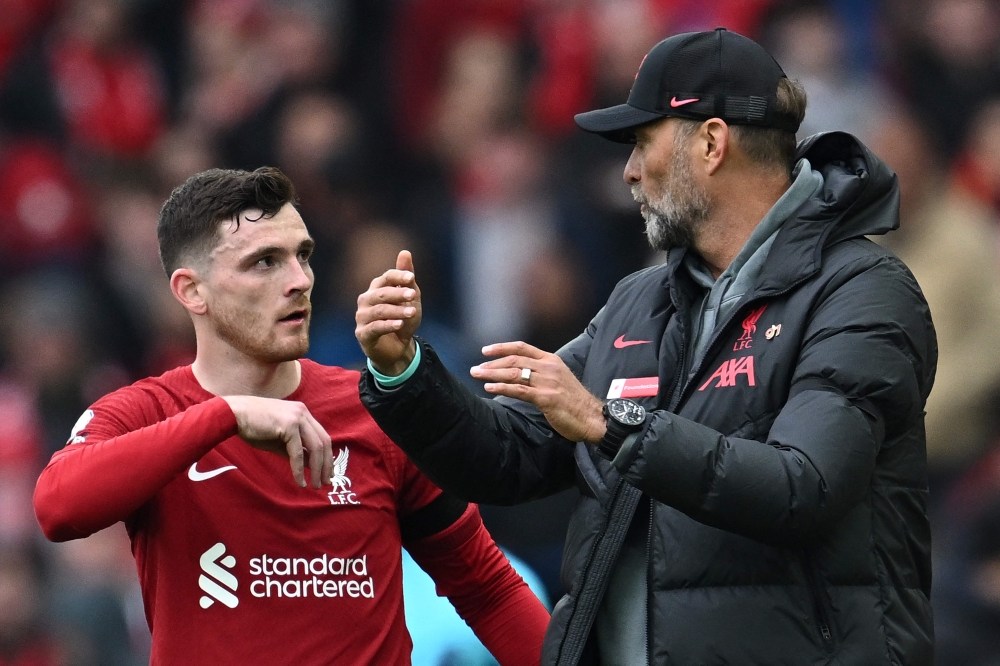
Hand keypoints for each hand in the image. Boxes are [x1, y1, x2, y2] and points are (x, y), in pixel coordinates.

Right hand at [222, 396, 332, 488]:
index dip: (327, 456)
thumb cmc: (254, 428)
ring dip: (317, 469)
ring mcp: (297, 417)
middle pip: (323, 442)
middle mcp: (303, 413)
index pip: (322, 436)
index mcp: (303, 413)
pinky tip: (300, 481)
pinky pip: (298, 452)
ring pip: (315, 448)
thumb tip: (312, 465)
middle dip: (326, 465)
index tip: (327, 473)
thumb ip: (297, 450)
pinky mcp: (288, 425)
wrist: (233, 415)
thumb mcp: (280, 441)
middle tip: (326, 482)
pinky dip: (300, 470)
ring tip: (315, 485)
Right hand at [355, 250, 421, 375]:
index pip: (385, 277)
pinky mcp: (362, 334)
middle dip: (398, 294)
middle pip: (381, 293)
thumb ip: (407, 278)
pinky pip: (374, 327)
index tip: (411, 278)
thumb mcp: (410, 299)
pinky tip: (399, 324)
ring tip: (412, 313)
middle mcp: (366, 300)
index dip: (398, 276)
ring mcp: (362, 317)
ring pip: (379, 310)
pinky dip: (387, 325)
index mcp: (377, 288)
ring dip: (397, 311)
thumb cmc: (402, 320)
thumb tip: (405, 252)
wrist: (398, 348)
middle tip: (413, 296)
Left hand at [470, 341, 606, 443]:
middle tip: (476, 368)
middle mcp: (548, 368)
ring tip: (477, 375)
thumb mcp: (559, 379)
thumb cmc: (575, 401)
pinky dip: (501, 388)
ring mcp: (547, 382)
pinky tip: (489, 388)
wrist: (592, 417)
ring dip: (492, 374)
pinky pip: (518, 390)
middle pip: (514, 360)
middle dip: (492, 363)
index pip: (522, 348)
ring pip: (513, 373)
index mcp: (551, 360)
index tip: (485, 351)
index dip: (502, 347)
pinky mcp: (545, 398)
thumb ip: (541, 374)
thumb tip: (520, 375)